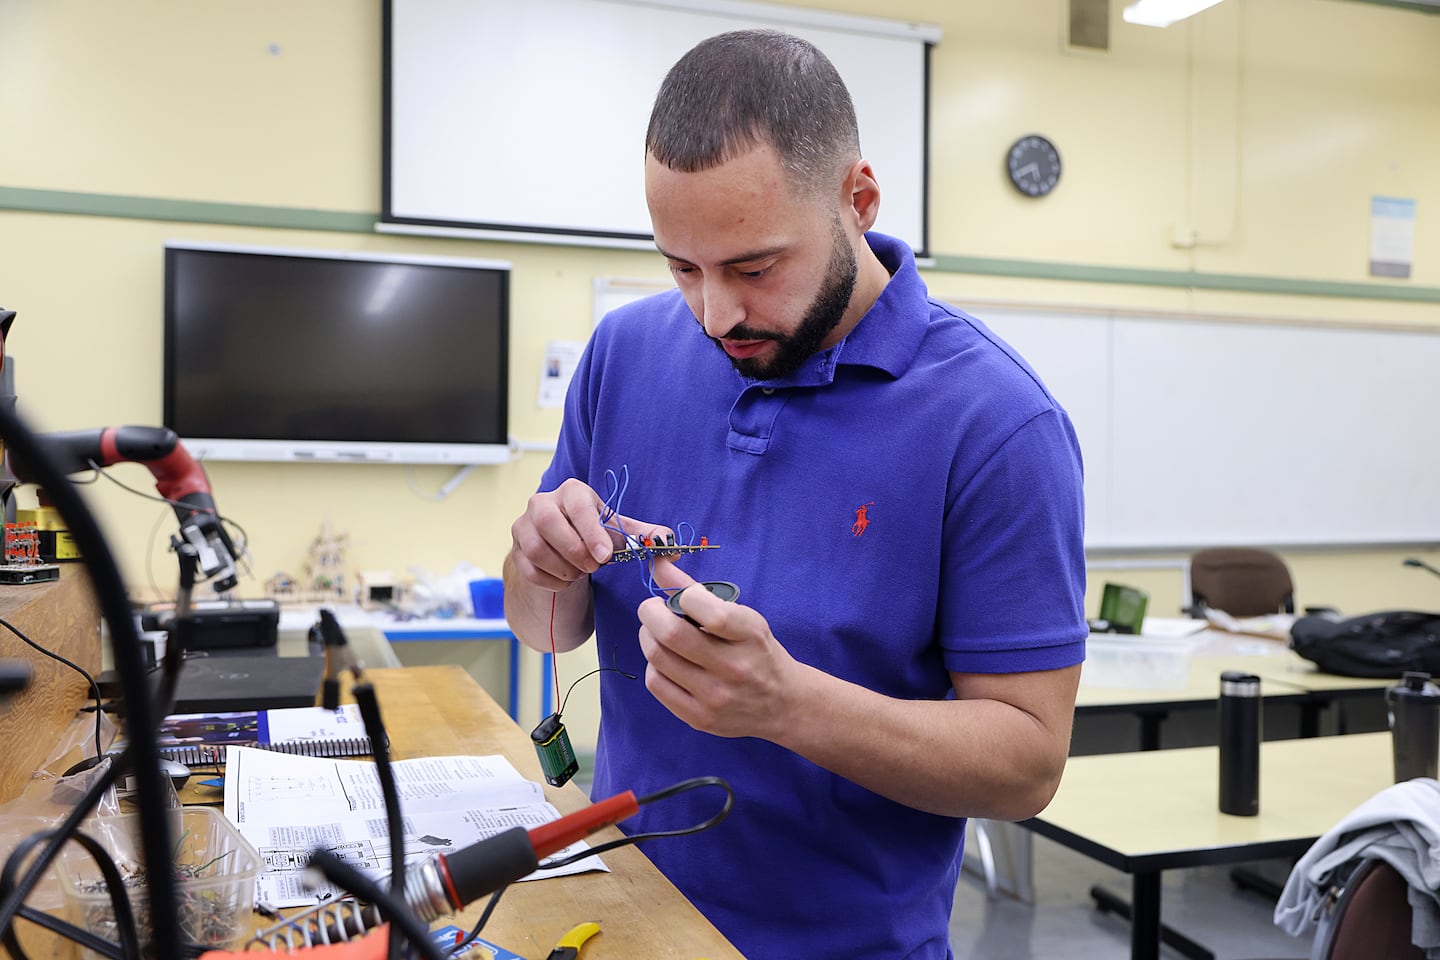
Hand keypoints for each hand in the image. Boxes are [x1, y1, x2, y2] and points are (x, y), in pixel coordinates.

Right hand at [509, 478, 670, 591]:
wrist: (563, 550)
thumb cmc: (594, 535)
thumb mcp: (619, 532)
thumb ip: (644, 536)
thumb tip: (670, 543)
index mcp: (571, 492)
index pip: (576, 505)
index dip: (590, 531)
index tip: (605, 556)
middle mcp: (542, 503)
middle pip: (548, 524)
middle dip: (574, 551)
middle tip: (592, 568)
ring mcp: (523, 526)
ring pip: (535, 549)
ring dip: (563, 568)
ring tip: (580, 572)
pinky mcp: (516, 551)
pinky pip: (529, 570)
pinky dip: (551, 581)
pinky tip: (566, 580)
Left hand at [637, 559, 799, 739]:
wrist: (783, 704)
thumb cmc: (758, 652)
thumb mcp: (742, 616)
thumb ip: (697, 590)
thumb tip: (658, 565)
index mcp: (750, 635)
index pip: (710, 612)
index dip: (685, 596)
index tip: (684, 597)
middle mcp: (734, 668)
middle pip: (670, 634)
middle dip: (651, 612)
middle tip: (654, 609)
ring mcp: (715, 697)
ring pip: (657, 657)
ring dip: (649, 637)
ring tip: (659, 633)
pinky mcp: (699, 718)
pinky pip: (656, 684)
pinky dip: (654, 665)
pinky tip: (668, 661)